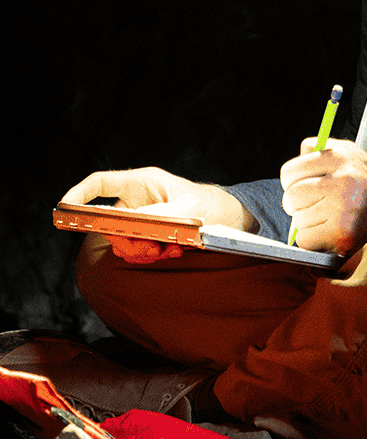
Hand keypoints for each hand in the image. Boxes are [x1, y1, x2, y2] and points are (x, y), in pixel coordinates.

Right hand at [62, 167, 254, 263]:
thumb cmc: (210, 204)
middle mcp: (137, 200)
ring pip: (120, 240)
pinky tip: (169, 254)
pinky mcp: (147, 237)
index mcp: (142, 181)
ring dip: (139, 251)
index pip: (100, 183)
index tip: (64, 210)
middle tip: (143, 248)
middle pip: (107, 221)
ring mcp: (140, 219)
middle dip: (122, 239)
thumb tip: (129, 222)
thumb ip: (159, 215)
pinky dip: (148, 256)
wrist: (229, 219)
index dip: (78, 194)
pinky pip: (135, 250)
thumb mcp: (189, 208)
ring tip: (165, 250)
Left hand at [280, 139, 366, 255]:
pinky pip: (305, 239)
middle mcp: (342, 179)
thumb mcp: (350, 155)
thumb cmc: (364, 184)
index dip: (291, 181)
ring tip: (326, 218)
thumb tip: (294, 164)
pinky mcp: (342, 233)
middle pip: (291, 196)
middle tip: (309, 205)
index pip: (290, 171)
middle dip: (295, 204)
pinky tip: (328, 232)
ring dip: (307, 223)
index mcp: (340, 156)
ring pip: (298, 219)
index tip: (299, 186)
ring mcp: (342, 208)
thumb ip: (320, 150)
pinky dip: (312, 240)